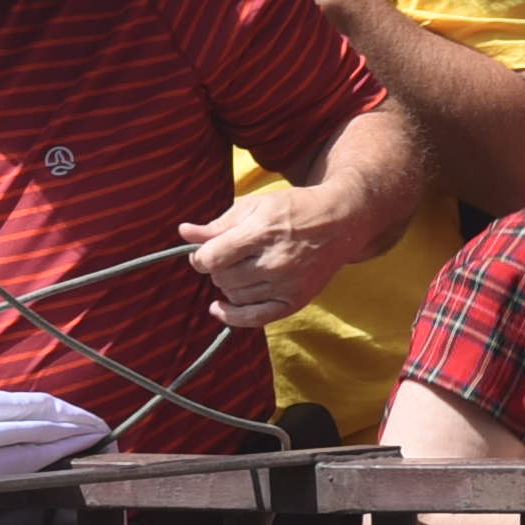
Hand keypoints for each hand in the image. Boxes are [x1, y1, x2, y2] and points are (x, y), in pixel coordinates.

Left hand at [180, 182, 361, 326]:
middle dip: (216, 268)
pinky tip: (219, 308)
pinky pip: (254, 319)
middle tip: (227, 257)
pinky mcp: (295, 301)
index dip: (199, 257)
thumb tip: (184, 232)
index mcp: (263, 233)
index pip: (212, 257)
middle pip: (221, 278)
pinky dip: (232, 316)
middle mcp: (275, 262)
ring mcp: (287, 285)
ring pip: (234, 296)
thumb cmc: (294, 209)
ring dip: (228, 285)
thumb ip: (219, 223)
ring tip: (239, 270)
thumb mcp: (256, 206)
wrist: (340, 223)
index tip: (203, 253)